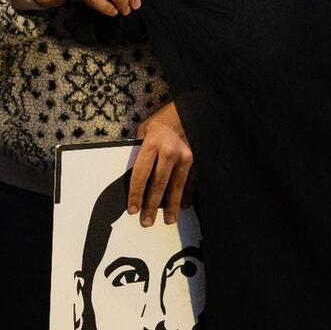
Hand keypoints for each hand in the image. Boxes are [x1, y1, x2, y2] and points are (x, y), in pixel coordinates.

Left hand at [130, 101, 193, 226]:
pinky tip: (184, 205)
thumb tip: (136, 170)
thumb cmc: (165, 117)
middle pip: (158, 184)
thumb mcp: (145, 127)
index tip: (132, 209)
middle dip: (151, 206)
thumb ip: (140, 147)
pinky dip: (188, 194)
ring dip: (172, 205)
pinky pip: (192, 180)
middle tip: (146, 223)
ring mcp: (186, 156)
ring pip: (177, 186)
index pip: (141, 174)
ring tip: (169, 220)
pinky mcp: (198, 158)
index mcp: (152, 143)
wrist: (193, 107)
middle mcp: (169, 152)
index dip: (136, 194)